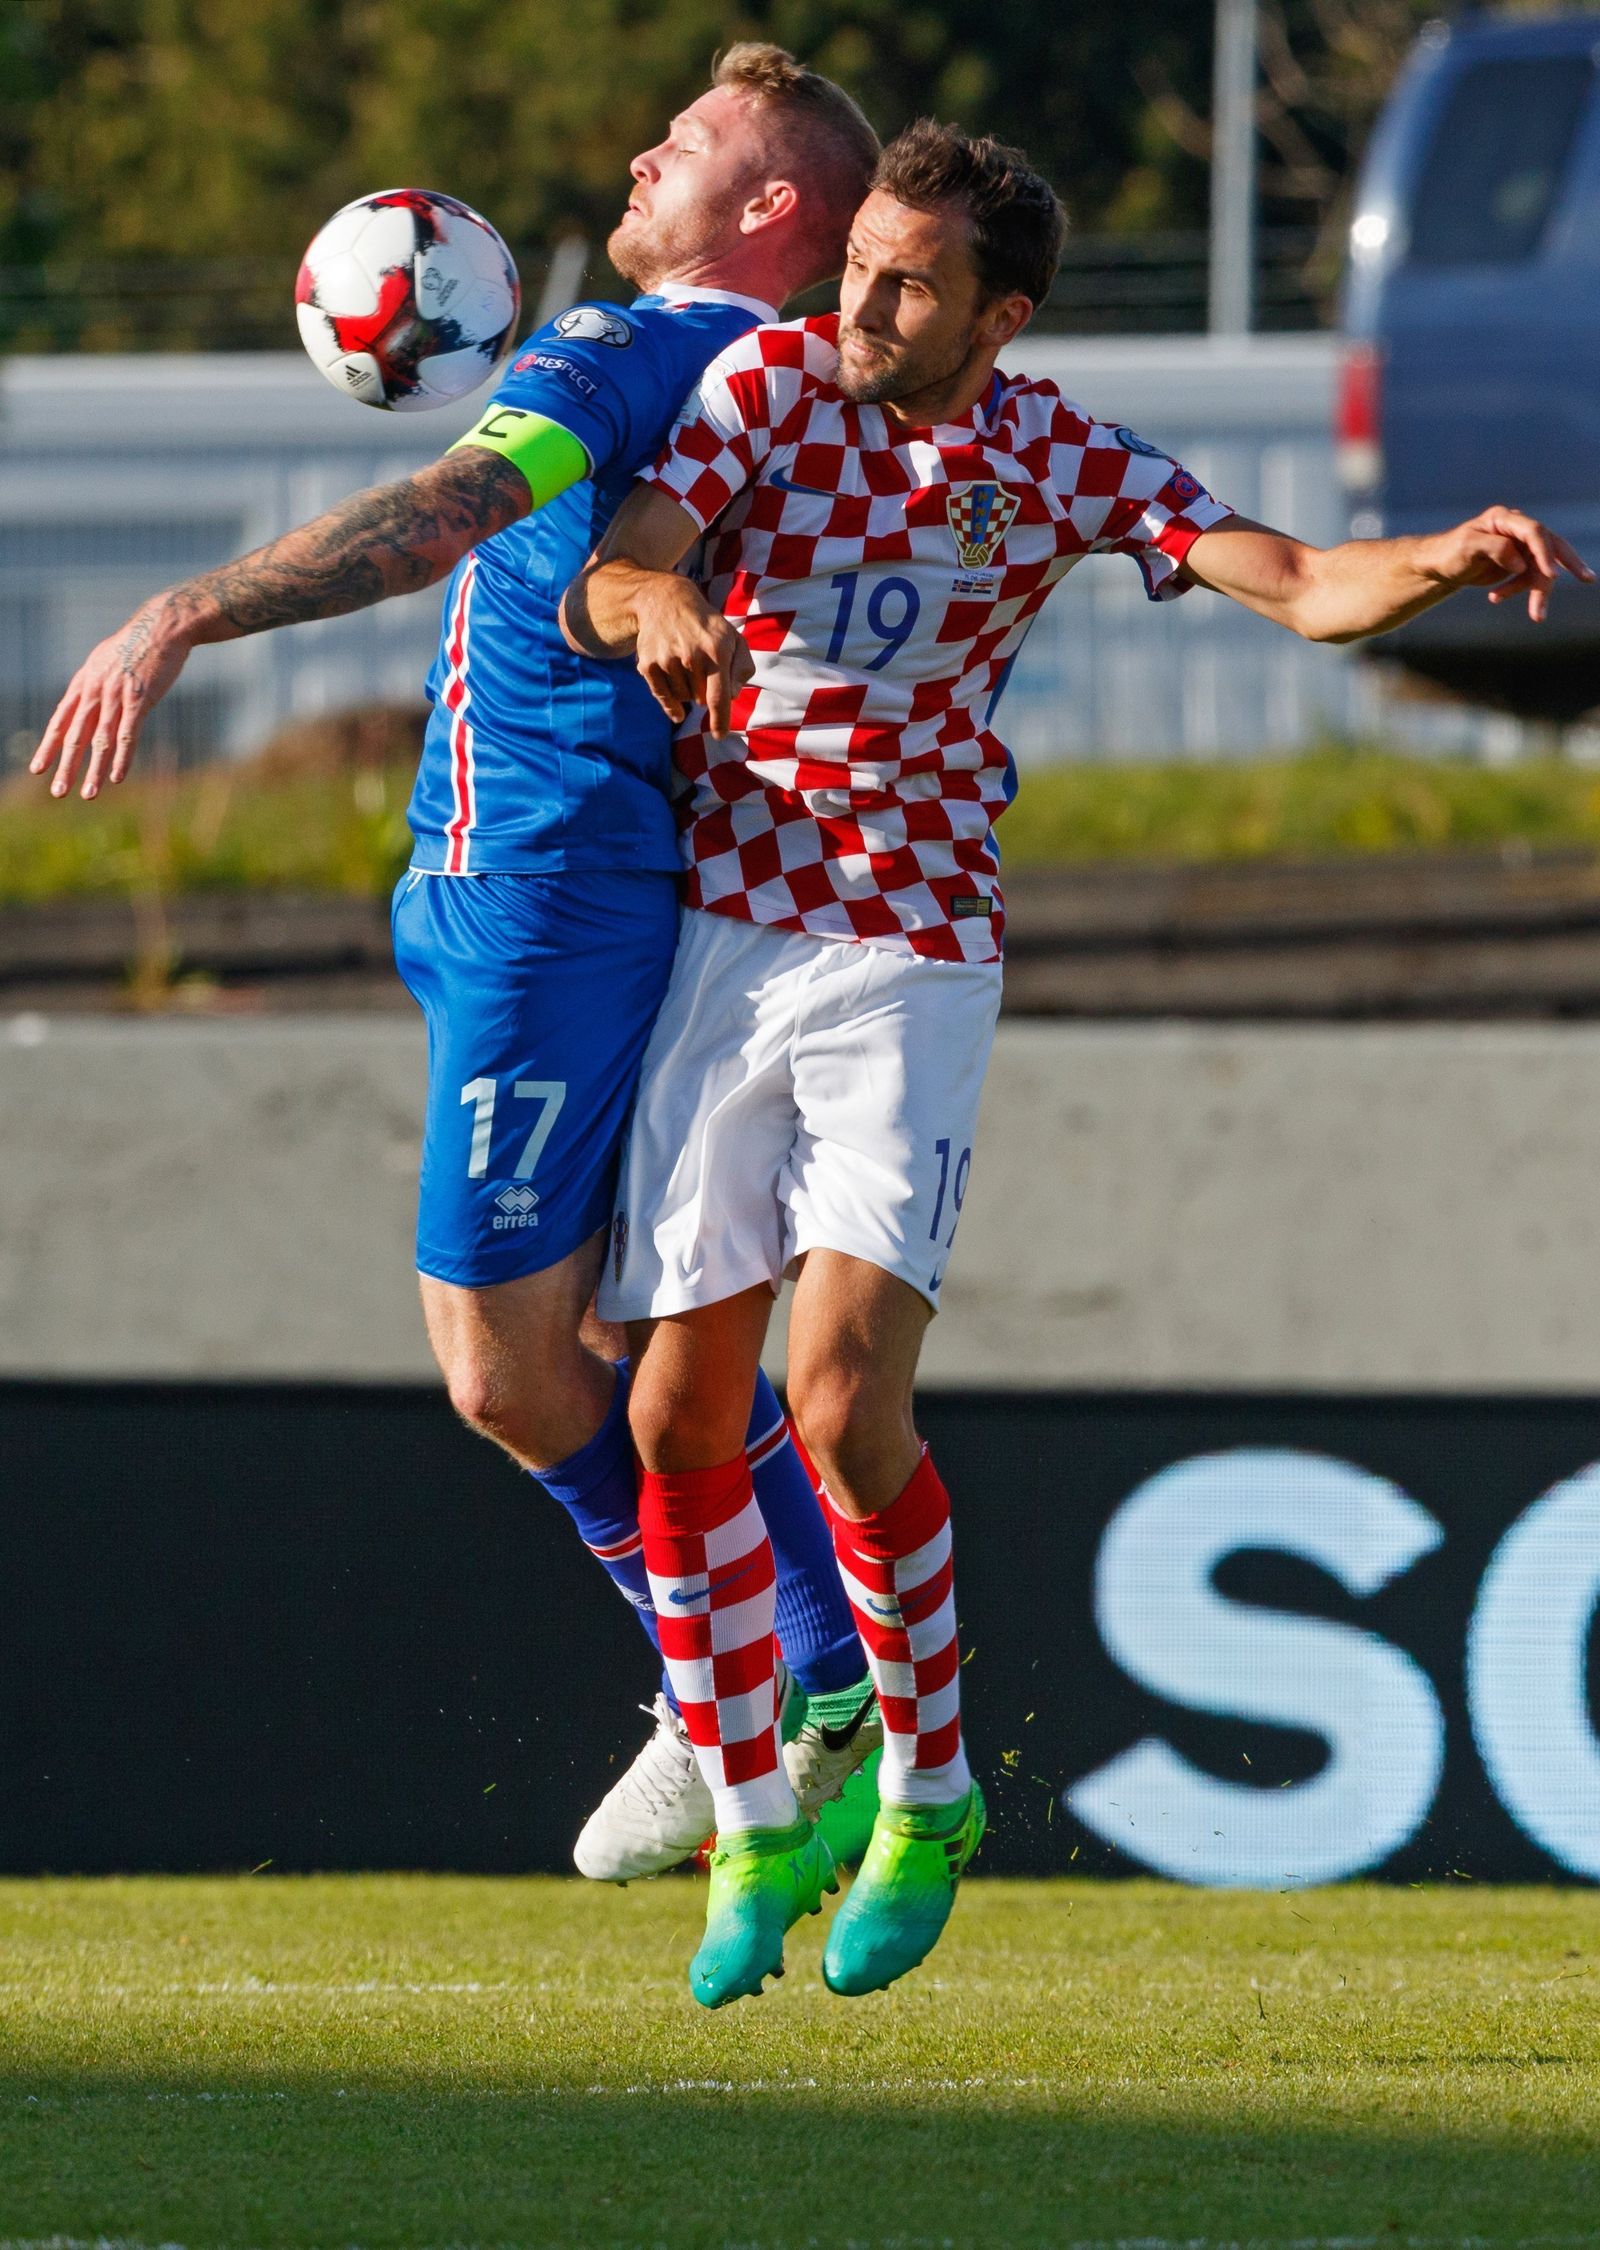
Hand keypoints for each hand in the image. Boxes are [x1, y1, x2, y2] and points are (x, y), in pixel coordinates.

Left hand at [29, 598, 195, 798]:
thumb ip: (94, 683)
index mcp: (84, 683)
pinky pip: (127, 735)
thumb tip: (86, 699)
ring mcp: (115, 696)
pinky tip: (117, 777)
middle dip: (66, 766)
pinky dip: (122, 758)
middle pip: (76, 736)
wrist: (161, 627)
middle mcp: (94, 691)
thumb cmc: (136, 645)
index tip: (38, 768)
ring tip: (87, 794)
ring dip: (93, 770)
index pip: (61, 721)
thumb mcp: (105, 661)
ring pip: (100, 741)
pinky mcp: (139, 700)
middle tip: (58, 792)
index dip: (48, 746)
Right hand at [633, 578, 753, 738]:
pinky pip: (663, 697)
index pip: (719, 696)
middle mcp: (689, 656)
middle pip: (701, 699)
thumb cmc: (706, 626)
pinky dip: (671, 706)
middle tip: (702, 668)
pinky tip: (678, 711)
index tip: (719, 735)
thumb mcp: (733, 638)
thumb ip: (742, 668)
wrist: (666, 602)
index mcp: (716, 650)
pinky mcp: (648, 664)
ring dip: (688, 691)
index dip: (720, 719)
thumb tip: (732, 696)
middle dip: (705, 691)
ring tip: (687, 666)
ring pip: (683, 698)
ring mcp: (666, 660)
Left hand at [1424, 506, 1593, 624]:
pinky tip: (1495, 598)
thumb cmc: (1449, 552)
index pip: (1534, 532)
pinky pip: (1527, 578)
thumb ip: (1495, 549)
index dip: (1544, 552)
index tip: (1552, 575)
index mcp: (1504, 519)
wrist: (1438, 565)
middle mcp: (1516, 529)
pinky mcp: (1517, 562)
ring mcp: (1518, 546)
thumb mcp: (1467, 548)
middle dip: (1568, 563)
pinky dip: (1516, 590)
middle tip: (1588, 579)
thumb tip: (1521, 563)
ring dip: (1539, 591)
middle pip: (1549, 545)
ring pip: (1540, 567)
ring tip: (1537, 616)